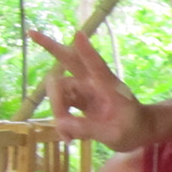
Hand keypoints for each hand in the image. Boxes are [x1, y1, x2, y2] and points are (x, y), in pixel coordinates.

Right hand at [30, 30, 149, 150]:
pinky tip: (69, 138)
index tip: (79, 34)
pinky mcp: (79, 100)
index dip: (87, 51)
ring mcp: (85, 90)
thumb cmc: (133, 129)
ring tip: (69, 137)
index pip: (97, 66)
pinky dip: (61, 121)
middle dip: (51, 47)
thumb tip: (60, 123)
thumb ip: (89, 129)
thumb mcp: (114, 135)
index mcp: (109, 86)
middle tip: (32, 33)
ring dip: (57, 110)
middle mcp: (94, 83)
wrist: (140, 132)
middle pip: (70, 60)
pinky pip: (61, 105)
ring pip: (59, 90)